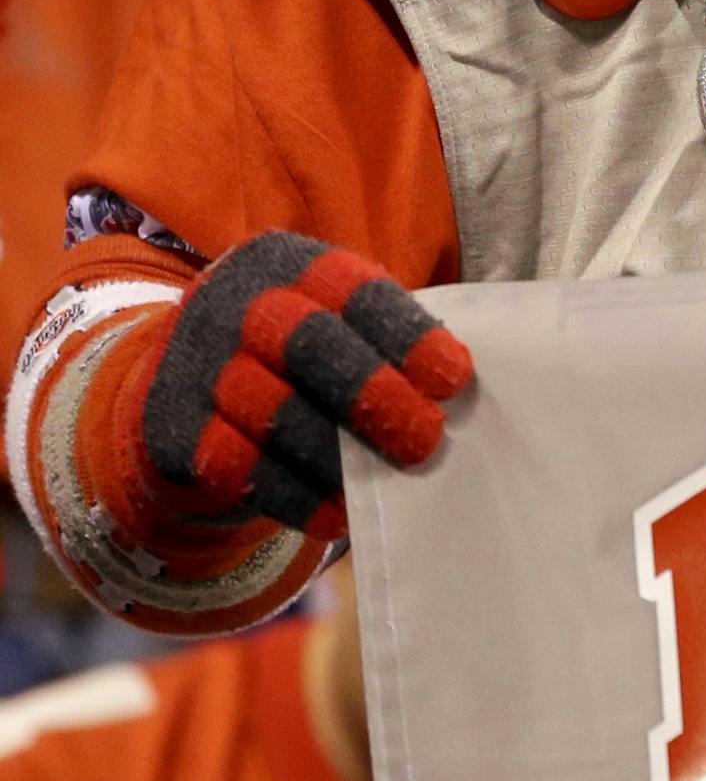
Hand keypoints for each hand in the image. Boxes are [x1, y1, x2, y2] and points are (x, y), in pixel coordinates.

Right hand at [131, 231, 473, 538]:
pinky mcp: (172, 427)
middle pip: (307, 343)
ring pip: (271, 410)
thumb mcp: (332, 320)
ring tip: (387, 483)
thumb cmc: (294, 351)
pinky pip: (236, 466)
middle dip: (373, 393)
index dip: (407, 335)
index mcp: (292, 265)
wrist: (184, 376)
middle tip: (427, 439)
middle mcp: (238, 303)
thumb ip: (384, 345)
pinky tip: (337, 515)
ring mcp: (198, 364)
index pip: (355, 291)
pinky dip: (294, 496)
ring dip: (337, 453)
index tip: (455, 379)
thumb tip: (457, 397)